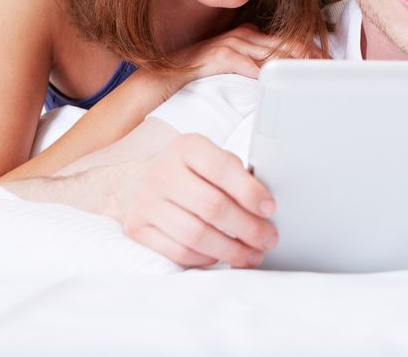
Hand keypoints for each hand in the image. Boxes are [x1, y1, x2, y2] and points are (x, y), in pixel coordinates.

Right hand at [115, 133, 278, 267]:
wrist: (139, 178)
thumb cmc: (190, 172)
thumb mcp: (211, 159)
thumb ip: (236, 175)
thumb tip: (266, 207)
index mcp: (187, 147)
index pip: (222, 168)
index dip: (249, 191)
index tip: (270, 208)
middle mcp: (162, 172)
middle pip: (211, 206)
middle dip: (248, 227)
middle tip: (269, 239)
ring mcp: (146, 202)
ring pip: (195, 235)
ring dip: (231, 250)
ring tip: (252, 254)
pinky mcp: (137, 229)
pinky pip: (178, 252)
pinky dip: (206, 258)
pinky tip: (223, 256)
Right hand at [164, 23, 322, 93]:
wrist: (163, 77)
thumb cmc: (200, 75)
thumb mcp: (232, 65)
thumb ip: (254, 64)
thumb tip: (277, 76)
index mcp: (249, 36)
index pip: (287, 41)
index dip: (310, 52)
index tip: (329, 62)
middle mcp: (244, 35)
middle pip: (286, 45)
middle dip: (310, 58)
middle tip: (330, 70)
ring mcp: (232, 44)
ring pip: (271, 54)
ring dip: (294, 67)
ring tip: (313, 77)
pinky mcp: (219, 56)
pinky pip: (247, 65)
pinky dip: (264, 75)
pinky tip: (278, 83)